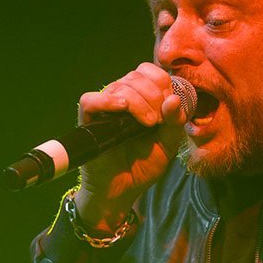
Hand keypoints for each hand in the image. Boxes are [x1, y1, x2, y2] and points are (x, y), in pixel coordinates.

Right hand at [74, 62, 186, 231]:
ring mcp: (104, 109)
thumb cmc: (144, 166)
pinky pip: (90, 100)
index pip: (150, 72)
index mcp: (141, 98)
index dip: (162, 84)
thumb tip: (174, 100)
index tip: (169, 108)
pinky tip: (122, 109)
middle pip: (136, 76)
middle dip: (153, 95)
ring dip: (139, 101)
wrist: (124, 190)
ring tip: (148, 124)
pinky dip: (106, 100)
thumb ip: (175, 122)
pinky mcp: (88, 122)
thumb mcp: (168, 144)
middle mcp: (121, 99)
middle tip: (158, 120)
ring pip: (118, 86)